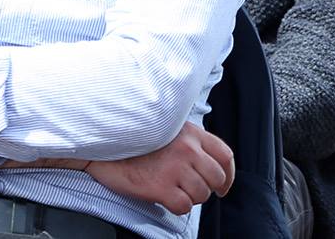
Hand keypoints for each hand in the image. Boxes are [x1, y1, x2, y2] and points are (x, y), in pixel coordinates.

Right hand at [84, 123, 235, 215]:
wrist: (105, 145)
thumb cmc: (136, 137)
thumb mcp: (169, 127)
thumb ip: (190, 140)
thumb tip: (206, 160)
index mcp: (193, 134)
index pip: (225, 156)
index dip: (228, 175)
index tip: (223, 186)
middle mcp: (188, 150)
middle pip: (217, 178)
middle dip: (210, 189)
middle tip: (196, 192)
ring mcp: (175, 168)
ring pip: (201, 194)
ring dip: (192, 198)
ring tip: (176, 192)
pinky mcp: (160, 187)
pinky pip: (184, 206)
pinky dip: (178, 207)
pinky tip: (167, 199)